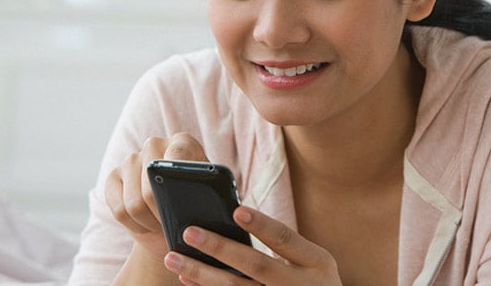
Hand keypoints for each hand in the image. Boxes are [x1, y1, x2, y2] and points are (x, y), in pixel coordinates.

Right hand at [105, 132, 208, 260]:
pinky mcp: (113, 177)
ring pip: (134, 203)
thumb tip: (194, 206)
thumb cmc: (197, 208)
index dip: (178, 178)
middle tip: (173, 224)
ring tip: (162, 225)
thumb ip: (207, 196)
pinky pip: (119, 210)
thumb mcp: (208, 202)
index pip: (179, 154)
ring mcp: (131, 160)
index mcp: (183, 144)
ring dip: (149, 223)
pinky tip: (145, 225)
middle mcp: (155, 145)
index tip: (183, 200)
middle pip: (151, 184)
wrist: (173, 220)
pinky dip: (134, 225)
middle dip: (162, 212)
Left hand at [163, 206, 341, 285]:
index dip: (262, 225)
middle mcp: (300, 285)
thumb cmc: (312, 281)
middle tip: (189, 232)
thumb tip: (233, 216)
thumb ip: (283, 245)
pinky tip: (187, 278)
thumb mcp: (311, 262)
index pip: (285, 239)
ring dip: (201, 272)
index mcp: (317, 263)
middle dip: (220, 248)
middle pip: (255, 265)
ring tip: (173, 257)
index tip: (237, 210)